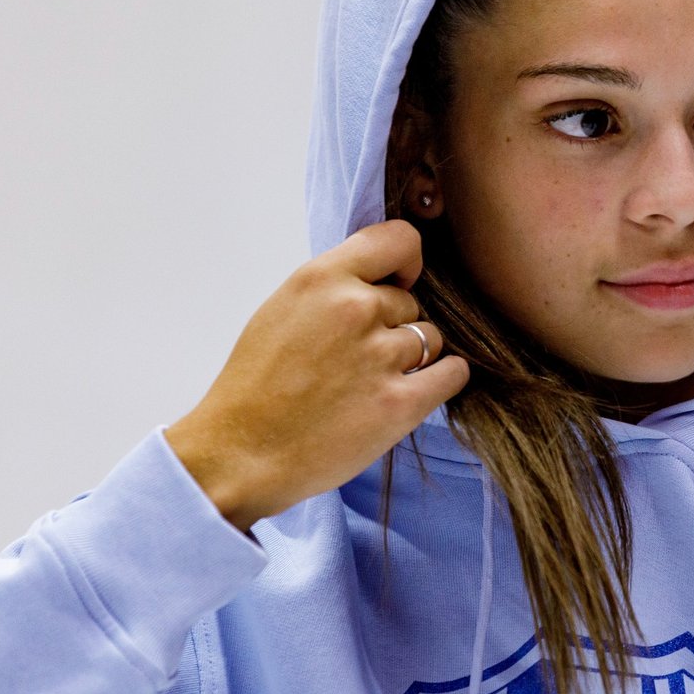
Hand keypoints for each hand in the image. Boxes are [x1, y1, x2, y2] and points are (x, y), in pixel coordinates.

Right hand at [164, 218, 469, 532]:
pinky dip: (443, 380)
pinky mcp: (401, 404)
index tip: (398, 283)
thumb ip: (332, 288)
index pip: (399, 240)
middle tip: (360, 357)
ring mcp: (381, 356)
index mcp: (322, 279)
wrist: (242, 453)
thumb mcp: (283, 311)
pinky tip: (419, 390)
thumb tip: (381, 280)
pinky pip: (452, 374)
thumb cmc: (257, 386)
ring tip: (373, 381)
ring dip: (414, 357)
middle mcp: (356, 309)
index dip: (406, 263)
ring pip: (430, 338)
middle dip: (394, 324)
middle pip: (412, 301)